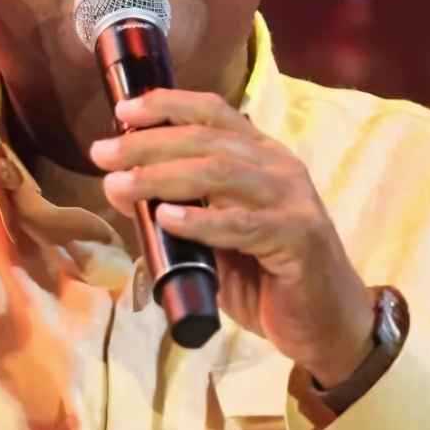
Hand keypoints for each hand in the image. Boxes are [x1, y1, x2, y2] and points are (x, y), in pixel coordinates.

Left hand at [90, 89, 374, 384]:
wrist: (327, 324)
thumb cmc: (267, 278)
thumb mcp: (215, 238)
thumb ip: (178, 211)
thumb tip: (120, 187)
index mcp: (261, 156)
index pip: (214, 112)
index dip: (167, 105)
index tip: (122, 112)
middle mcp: (279, 167)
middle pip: (207, 139)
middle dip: (149, 142)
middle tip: (103, 153)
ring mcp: (291, 200)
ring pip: (221, 173)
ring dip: (163, 176)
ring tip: (121, 185)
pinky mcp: (297, 238)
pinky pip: (243, 224)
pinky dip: (202, 220)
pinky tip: (168, 218)